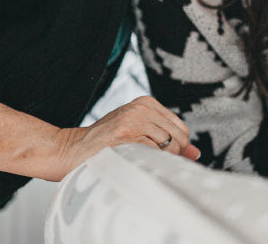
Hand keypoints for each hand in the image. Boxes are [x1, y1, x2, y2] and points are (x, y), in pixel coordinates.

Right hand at [50, 96, 199, 180]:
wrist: (72, 150)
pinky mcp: (126, 134)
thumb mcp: (137, 134)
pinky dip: (146, 164)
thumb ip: (166, 140)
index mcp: (147, 103)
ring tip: (134, 160)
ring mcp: (134, 119)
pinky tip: (129, 162)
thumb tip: (196, 152)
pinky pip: (154, 155)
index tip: (155, 156)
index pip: (182, 130)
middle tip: (143, 160)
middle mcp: (142, 107)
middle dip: (169, 156)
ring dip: (156, 162)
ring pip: (169, 148)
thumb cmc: (106, 145)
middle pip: (179, 139)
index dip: (175, 149)